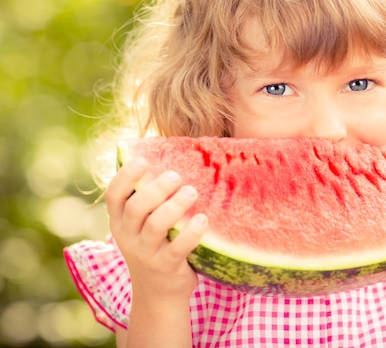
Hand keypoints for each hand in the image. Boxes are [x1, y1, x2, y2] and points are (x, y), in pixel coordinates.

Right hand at [104, 157, 207, 301]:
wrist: (157, 293)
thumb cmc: (154, 246)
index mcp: (119, 221)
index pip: (113, 195)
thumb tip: (171, 160)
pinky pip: (178, 248)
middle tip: (176, 176)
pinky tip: (203, 220)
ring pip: (156, 225)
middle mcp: (128, 237)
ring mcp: (146, 254)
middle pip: (136, 207)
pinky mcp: (166, 267)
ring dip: (175, 206)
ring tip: (192, 192)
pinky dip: (191, 232)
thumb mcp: (142, 226)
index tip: (143, 160)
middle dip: (156, 189)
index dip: (125, 176)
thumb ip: (148, 200)